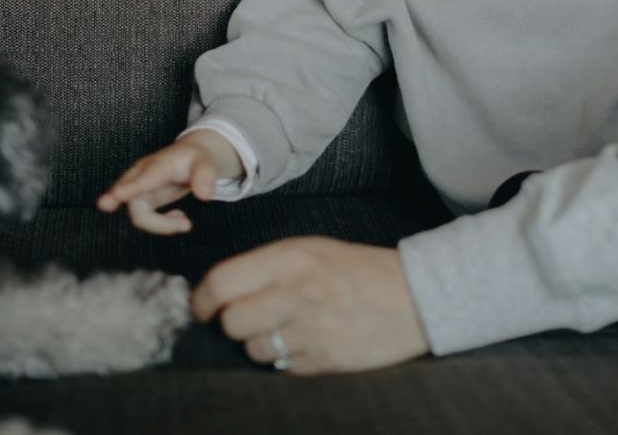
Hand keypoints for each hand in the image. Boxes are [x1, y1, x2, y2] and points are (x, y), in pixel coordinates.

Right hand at [96, 129, 243, 234]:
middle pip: (132, 196)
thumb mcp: (207, 162)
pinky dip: (162, 225)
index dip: (132, 186)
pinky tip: (180, 219)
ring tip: (186, 223)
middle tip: (116, 207)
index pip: (145, 176)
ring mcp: (140, 188)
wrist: (192, 158)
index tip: (118, 194)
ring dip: (161, 225)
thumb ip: (206, 176)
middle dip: (124, 203)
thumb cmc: (196, 159)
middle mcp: (143, 175)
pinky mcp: (142, 200)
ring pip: (139, 214)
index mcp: (159, 164)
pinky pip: (144, 218)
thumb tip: (205, 196)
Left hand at [192, 237, 430, 374]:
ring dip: (261, 342)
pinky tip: (309, 340)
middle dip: (233, 323)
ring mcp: (311, 329)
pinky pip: (282, 366)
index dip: (202, 299)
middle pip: (231, 321)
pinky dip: (288, 357)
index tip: (202, 307)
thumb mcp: (312, 250)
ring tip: (286, 328)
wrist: (414, 297)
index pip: (222, 281)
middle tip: (250, 317)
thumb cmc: (357, 271)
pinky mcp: (324, 360)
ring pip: (253, 349)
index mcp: (292, 258)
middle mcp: (298, 292)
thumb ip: (266, 266)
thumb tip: (218, 292)